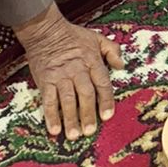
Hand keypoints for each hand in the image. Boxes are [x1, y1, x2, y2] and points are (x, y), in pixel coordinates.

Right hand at [16, 3, 123, 139]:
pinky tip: (54, 130)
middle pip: (85, 94)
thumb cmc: (73, 36)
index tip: (108, 116)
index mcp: (92, 61)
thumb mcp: (96, 37)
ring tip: (74, 135)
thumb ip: (112, 50)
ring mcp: (60, 76)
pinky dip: (51, 116)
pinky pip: (48, 100)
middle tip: (90, 131)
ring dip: (71, 119)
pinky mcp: (45, 81)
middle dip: (88, 114)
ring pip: (67, 100)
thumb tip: (122, 66)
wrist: (45, 30)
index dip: (106, 100)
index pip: (102, 83)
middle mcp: (77, 70)